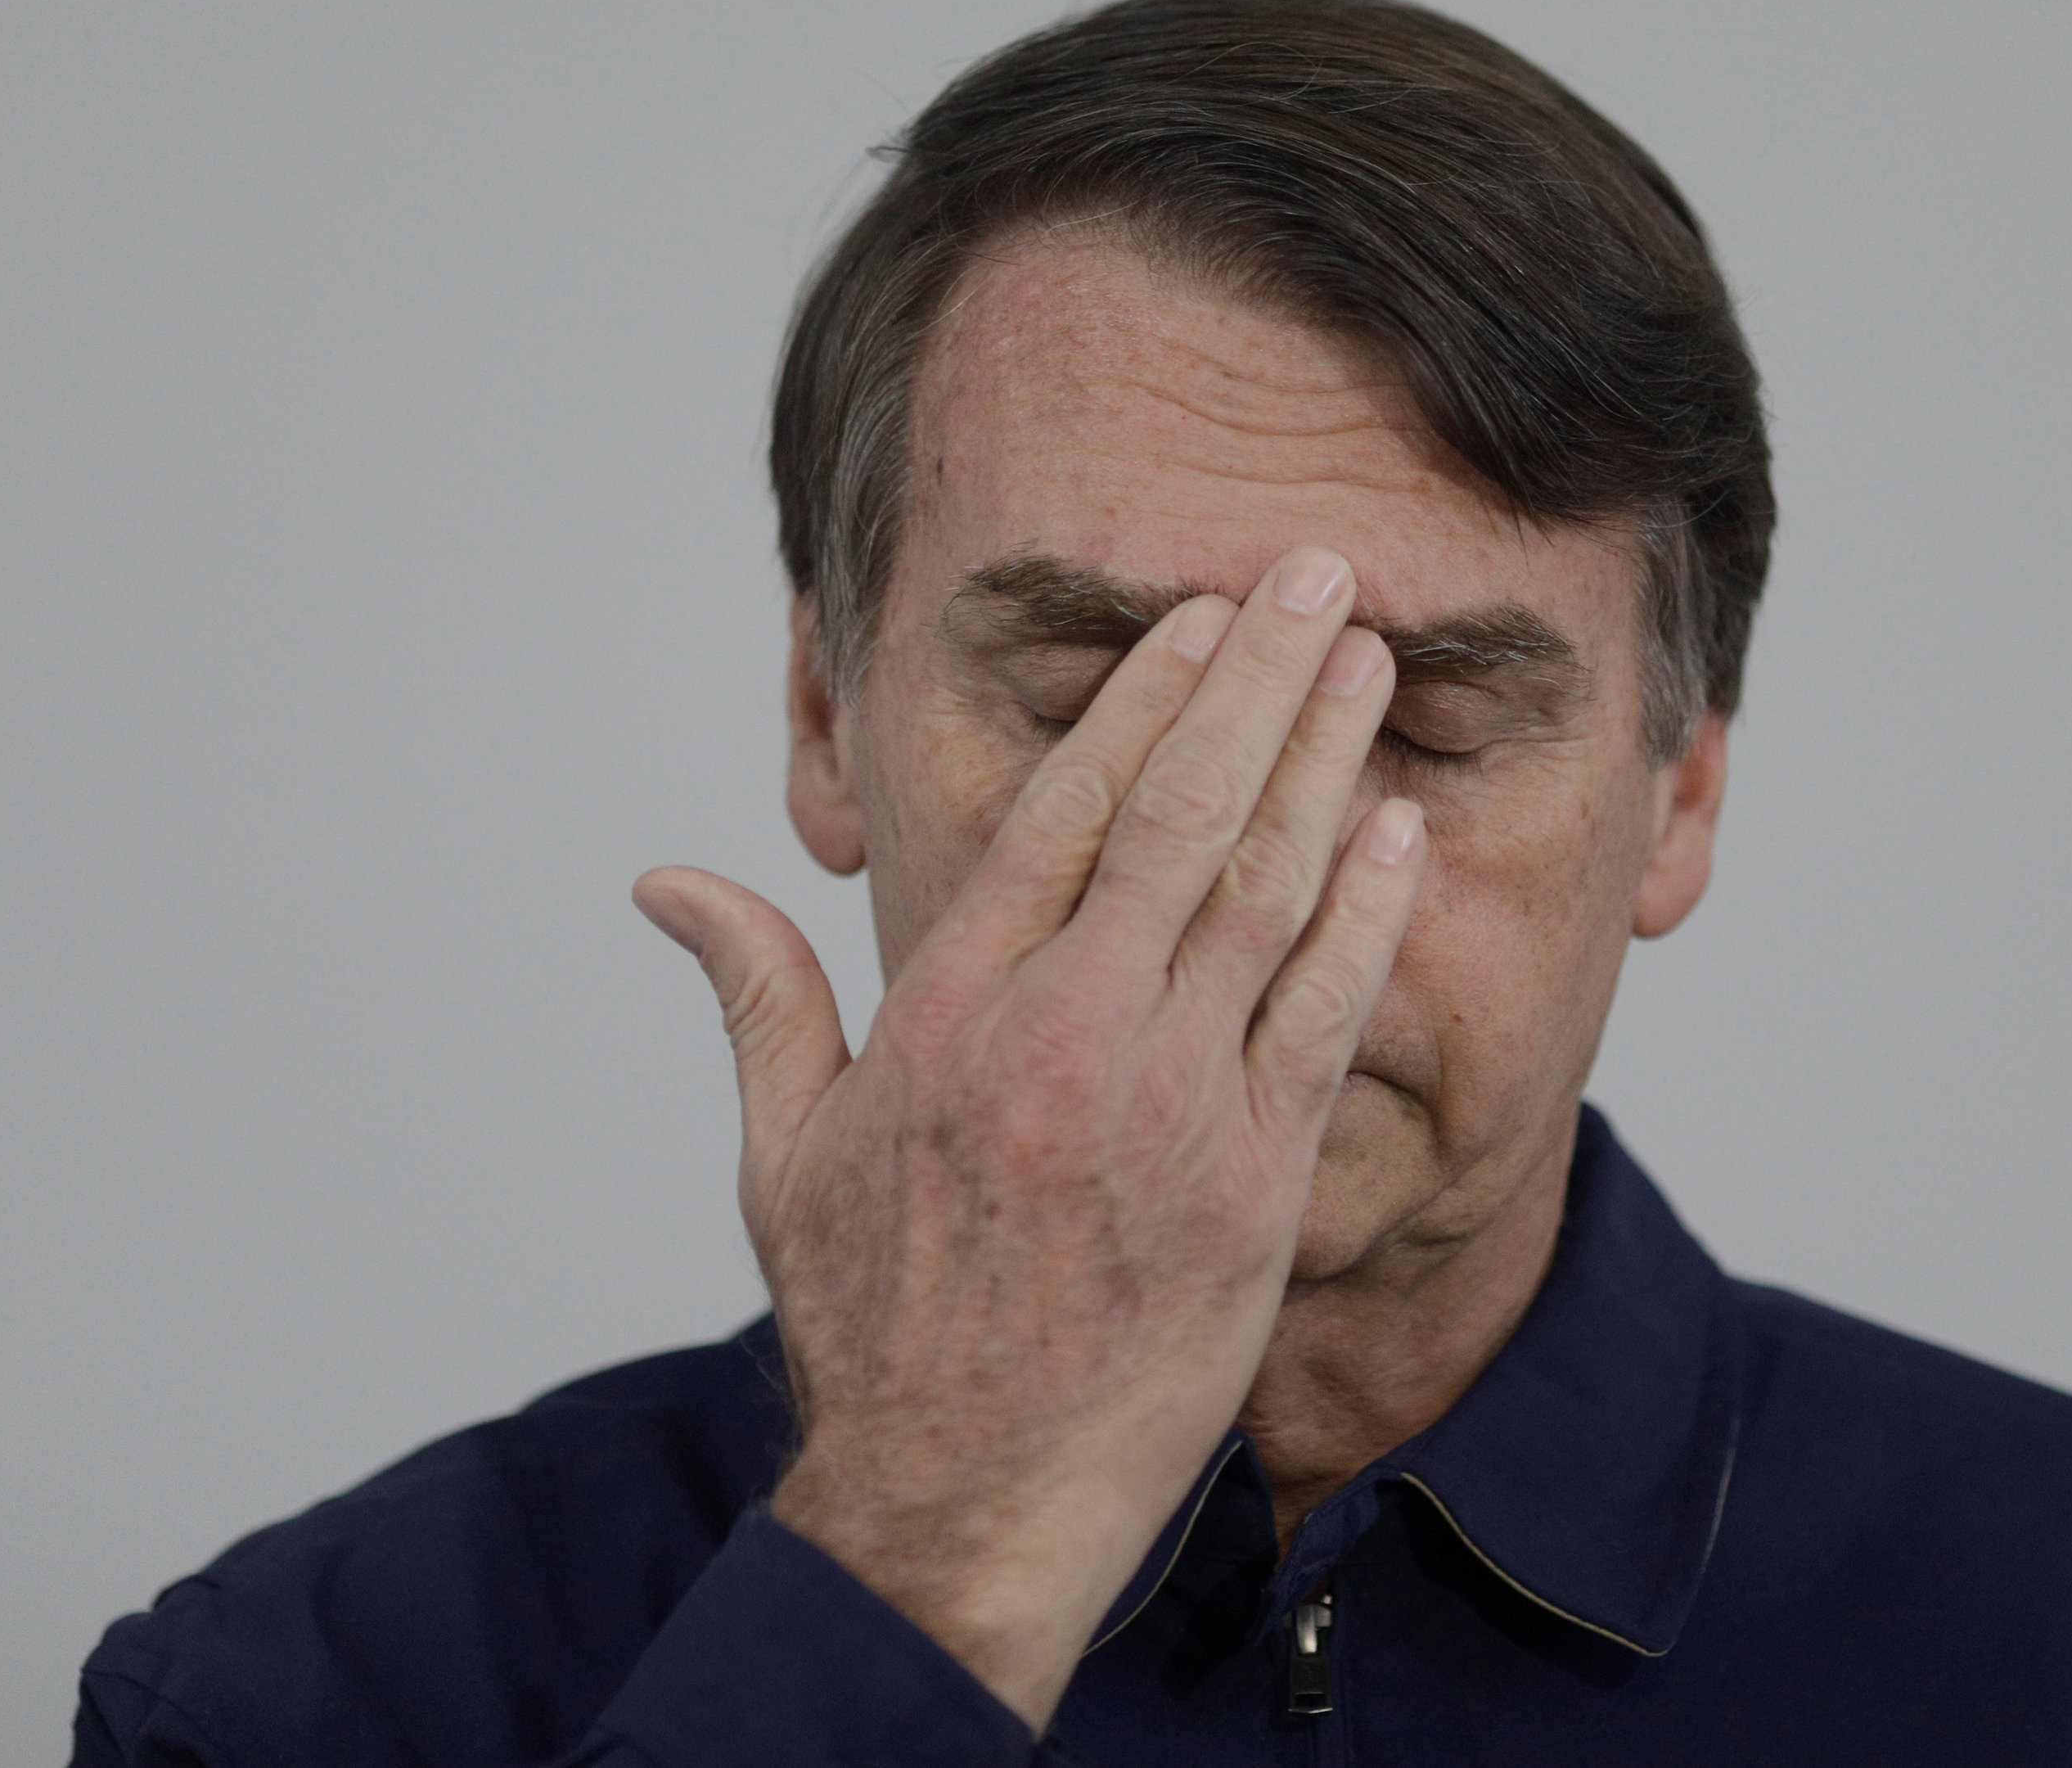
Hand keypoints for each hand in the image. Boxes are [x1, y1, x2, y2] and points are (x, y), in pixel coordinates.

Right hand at [630, 547, 1422, 1727]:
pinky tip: (1401, 829)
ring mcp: (1167, 1107)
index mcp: (951, 1012)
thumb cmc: (873, 1324)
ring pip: (1263, 893)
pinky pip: (1323, 1020)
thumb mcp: (783, 1153)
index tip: (1195, 617)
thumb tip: (671, 878)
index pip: (1063, 811)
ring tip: (1367, 660)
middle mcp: (1065, 1035)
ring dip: (1324, 762)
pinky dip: (1366, 917)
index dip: (1141, 698)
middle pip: (1182, 816)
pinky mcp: (1250, 1187)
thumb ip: (756, 993)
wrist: (961, 1499)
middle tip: (1317, 573)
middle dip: (1256, 681)